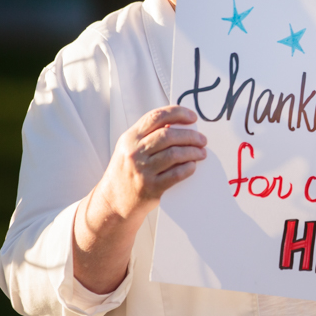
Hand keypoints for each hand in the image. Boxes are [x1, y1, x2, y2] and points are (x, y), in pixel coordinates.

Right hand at [96, 105, 206, 221]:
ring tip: (201, 152)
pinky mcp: (151, 188)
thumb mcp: (130, 148)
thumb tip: (180, 126)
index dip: (177, 113)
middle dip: (191, 136)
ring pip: (174, 154)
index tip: (192, 116)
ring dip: (193, 152)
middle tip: (202, 139)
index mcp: (130, 138)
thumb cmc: (126, 171)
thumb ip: (149, 135)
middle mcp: (134, 152)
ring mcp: (142, 170)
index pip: (156, 117)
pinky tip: (192, 166)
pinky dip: (188, 168)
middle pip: (168, 135)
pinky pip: (176, 174)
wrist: (113, 202)